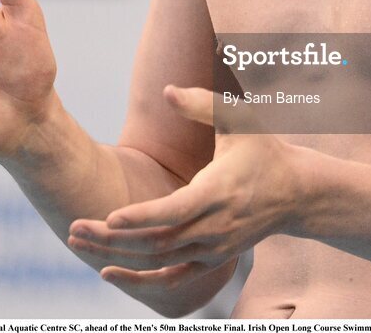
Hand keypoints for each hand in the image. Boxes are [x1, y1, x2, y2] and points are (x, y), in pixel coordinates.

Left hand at [67, 85, 302, 295]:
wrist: (297, 192)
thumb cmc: (265, 149)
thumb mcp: (238, 119)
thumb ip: (202, 104)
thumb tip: (167, 90)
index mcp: (218, 192)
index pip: (175, 212)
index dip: (142, 217)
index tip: (110, 216)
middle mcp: (213, 227)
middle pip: (156, 240)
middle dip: (112, 237)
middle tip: (73, 227)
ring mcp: (212, 248)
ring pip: (158, 260)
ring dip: (116, 254)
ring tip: (77, 241)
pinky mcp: (211, 259)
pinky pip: (170, 278)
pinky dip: (140, 281)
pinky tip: (108, 272)